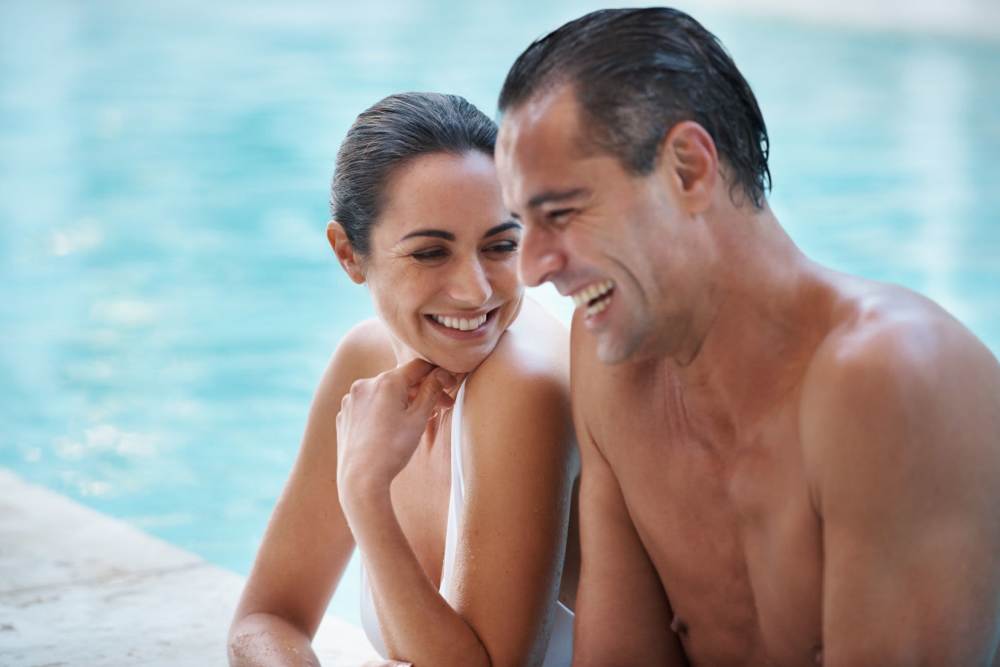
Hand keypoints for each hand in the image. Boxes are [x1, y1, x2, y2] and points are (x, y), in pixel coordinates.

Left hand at [336, 359, 456, 508]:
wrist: (361, 479)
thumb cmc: (393, 449)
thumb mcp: (418, 419)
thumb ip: (431, 391)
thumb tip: (442, 373)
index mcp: (386, 381)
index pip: (418, 366)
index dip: (437, 373)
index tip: (449, 386)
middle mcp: (365, 384)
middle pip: (401, 380)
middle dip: (422, 391)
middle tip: (441, 407)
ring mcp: (351, 400)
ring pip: (384, 393)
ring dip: (402, 401)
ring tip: (416, 420)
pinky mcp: (344, 415)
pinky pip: (369, 406)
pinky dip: (383, 411)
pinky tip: (392, 429)